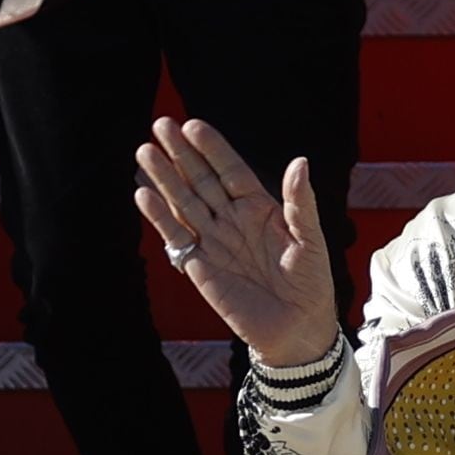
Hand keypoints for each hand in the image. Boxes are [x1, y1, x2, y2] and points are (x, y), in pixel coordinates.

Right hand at [136, 118, 344, 371]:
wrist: (296, 329)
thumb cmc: (310, 283)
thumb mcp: (311, 240)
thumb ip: (300, 203)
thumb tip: (300, 162)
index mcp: (259, 207)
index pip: (230, 170)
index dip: (213, 149)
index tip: (193, 126)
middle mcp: (231, 219)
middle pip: (200, 180)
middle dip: (180, 154)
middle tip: (160, 125)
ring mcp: (213, 241)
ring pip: (183, 203)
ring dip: (164, 178)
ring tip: (144, 152)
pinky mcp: (199, 266)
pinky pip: (176, 237)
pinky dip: (160, 217)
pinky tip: (144, 194)